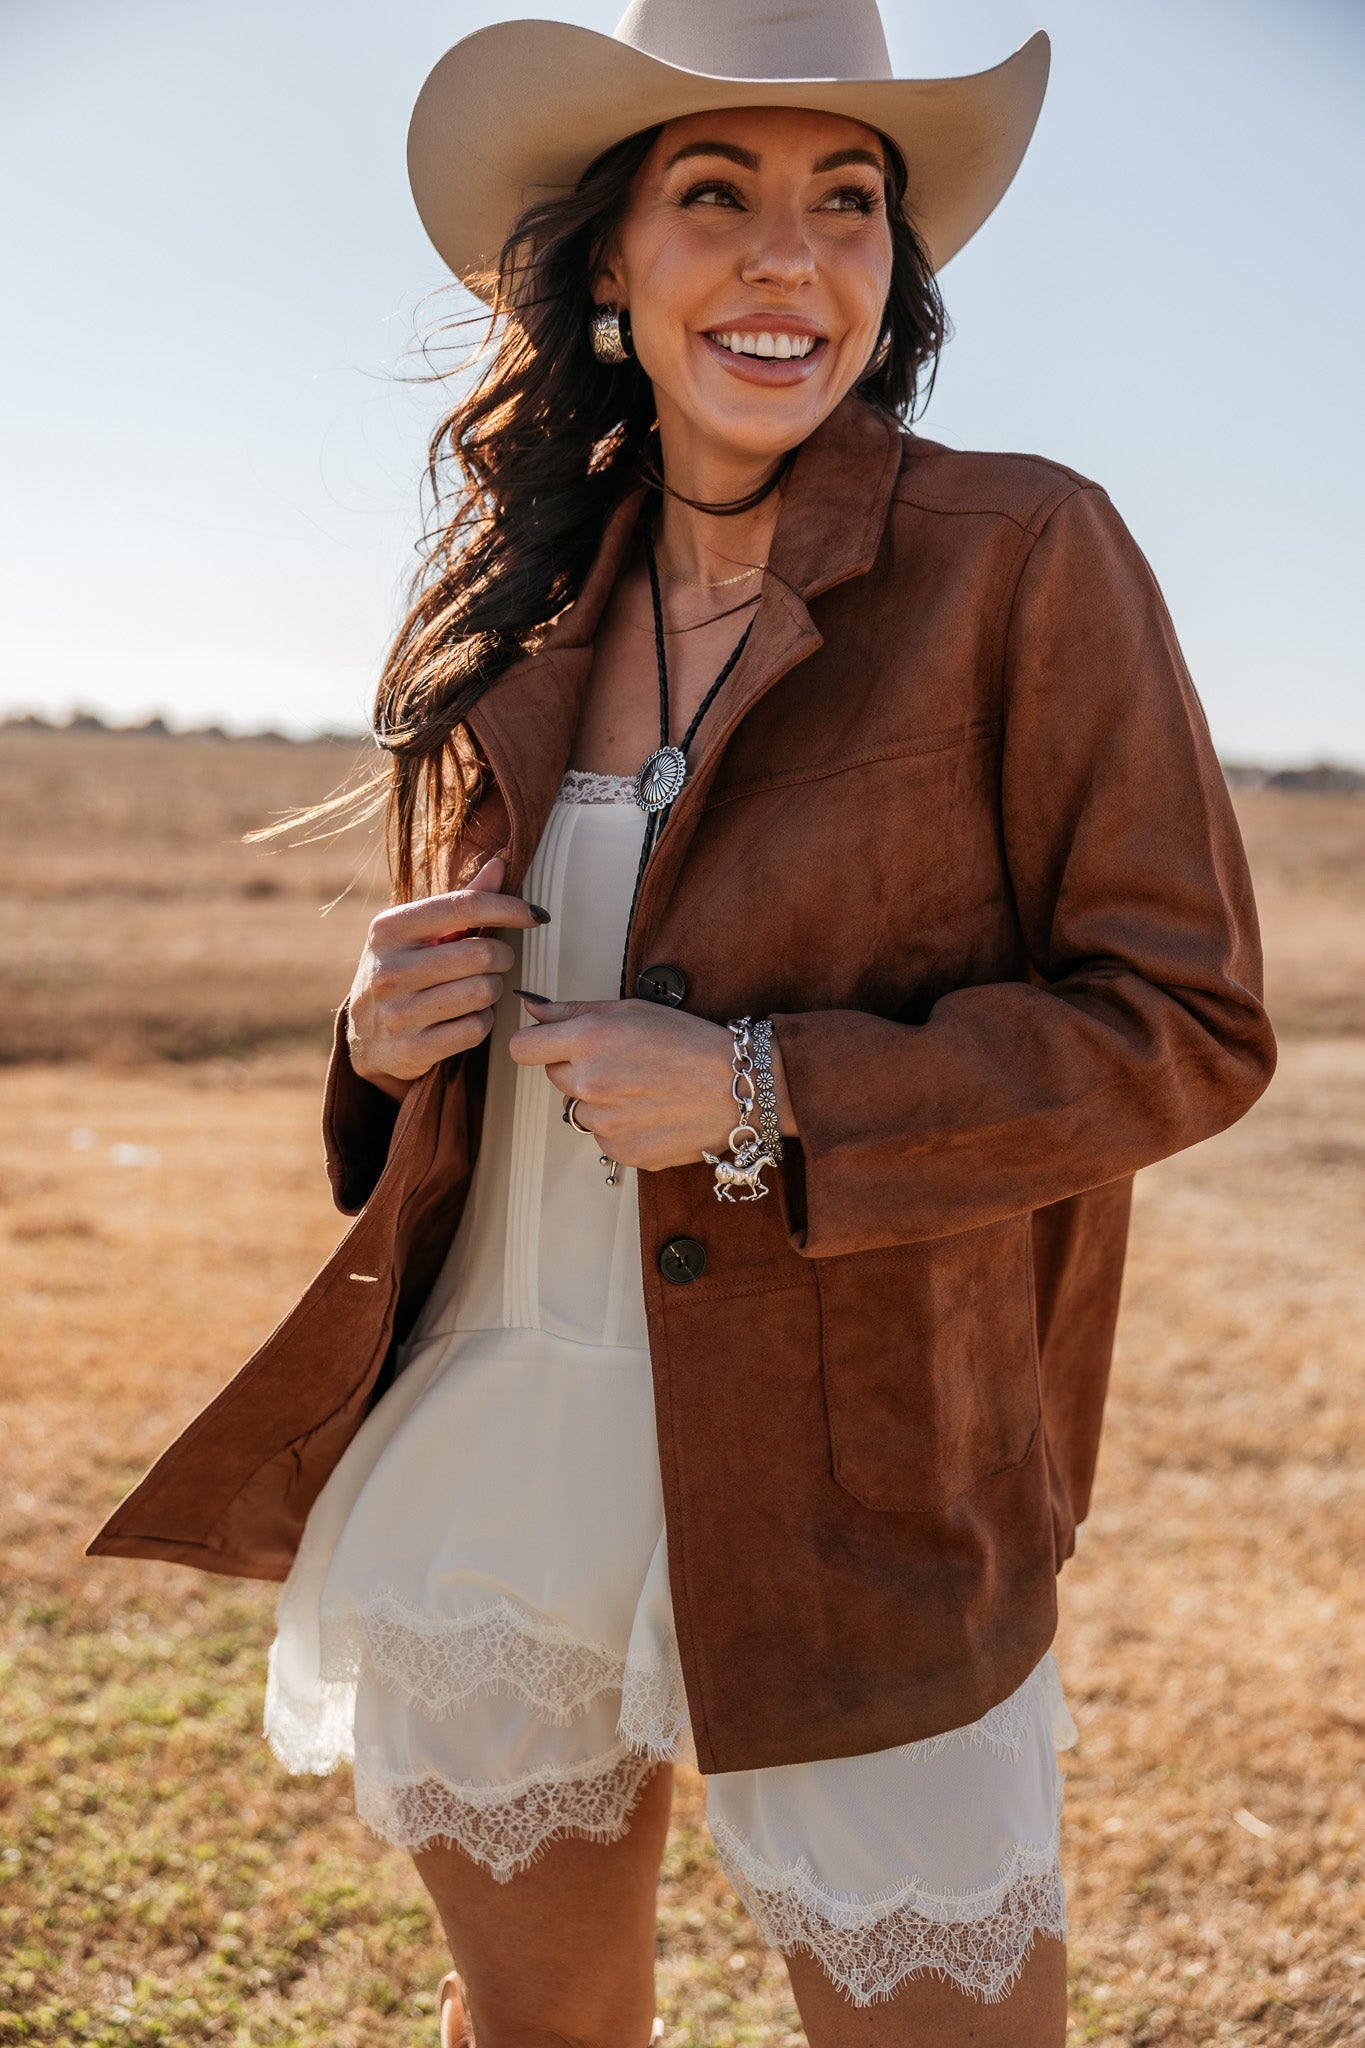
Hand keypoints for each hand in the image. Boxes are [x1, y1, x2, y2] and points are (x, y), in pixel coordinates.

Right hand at [346, 856, 549, 1102]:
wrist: (363, 1037)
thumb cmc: (403, 971)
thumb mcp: (419, 933)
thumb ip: (461, 900)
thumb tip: (501, 860)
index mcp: (389, 929)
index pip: (464, 906)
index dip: (509, 908)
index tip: (535, 916)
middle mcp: (388, 970)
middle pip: (482, 954)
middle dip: (502, 957)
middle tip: (497, 961)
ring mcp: (398, 1013)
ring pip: (483, 992)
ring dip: (493, 990)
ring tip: (478, 988)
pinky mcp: (412, 1049)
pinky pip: (477, 1028)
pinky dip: (482, 1021)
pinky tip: (467, 1016)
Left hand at [508, 996, 796, 1170]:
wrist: (740, 1087)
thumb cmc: (692, 1042)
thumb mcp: (633, 1010)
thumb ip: (574, 1011)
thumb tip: (532, 1008)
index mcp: (588, 1040)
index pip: (522, 1049)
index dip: (536, 1044)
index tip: (550, 1045)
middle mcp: (589, 1083)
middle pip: (555, 1077)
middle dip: (579, 1069)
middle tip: (623, 1062)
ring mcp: (604, 1123)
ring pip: (581, 1110)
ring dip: (601, 1101)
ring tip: (644, 1089)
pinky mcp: (622, 1151)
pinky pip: (604, 1138)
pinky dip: (622, 1128)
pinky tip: (653, 1112)